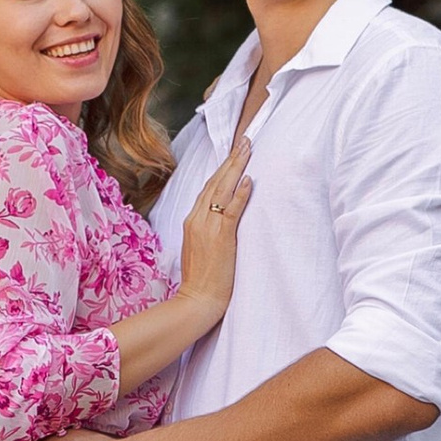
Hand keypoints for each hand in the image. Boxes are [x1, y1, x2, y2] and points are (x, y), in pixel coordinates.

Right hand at [174, 131, 253, 318]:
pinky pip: (231, 210)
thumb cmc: (203, 278)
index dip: (222, 168)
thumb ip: (208, 228)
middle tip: (245, 140)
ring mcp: (207, 227)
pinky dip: (240, 194)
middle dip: (231, 159)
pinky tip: (249, 180)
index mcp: (191, 220)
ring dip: (236, 167)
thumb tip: (221, 215)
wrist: (197, 300)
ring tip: (247, 150)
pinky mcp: (220, 237)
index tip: (234, 153)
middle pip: (215, 182)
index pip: (208, 187)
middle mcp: (197, 219)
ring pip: (222, 190)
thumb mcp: (201, 247)